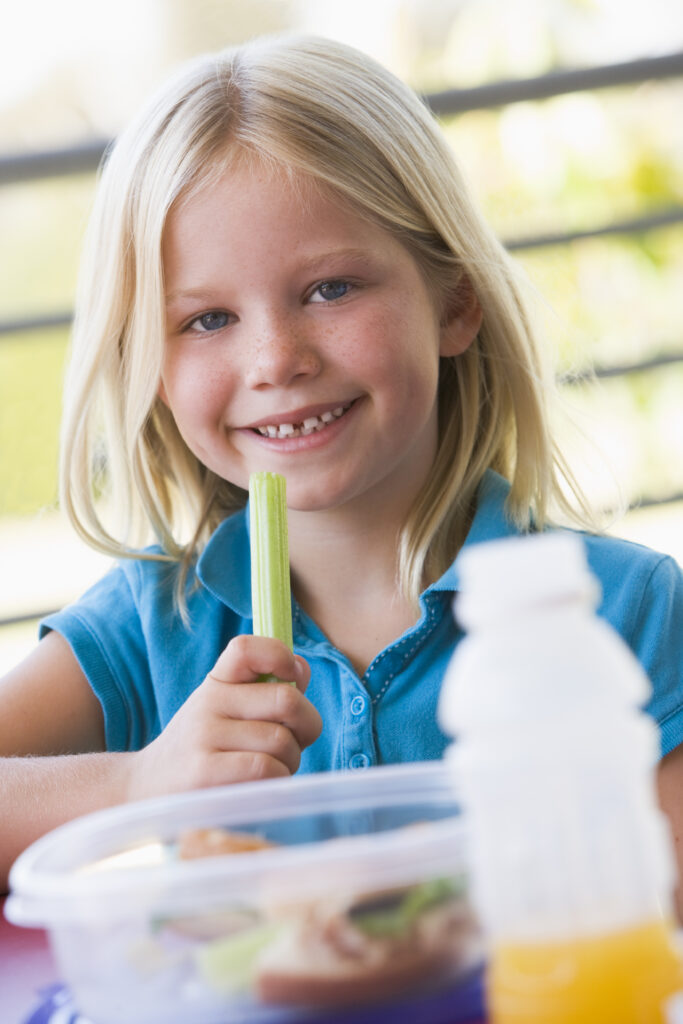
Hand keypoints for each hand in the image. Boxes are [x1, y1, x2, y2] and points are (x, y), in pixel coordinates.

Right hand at [127, 636, 321, 800]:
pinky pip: (265, 768)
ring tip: (274, 769)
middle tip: (295, 742)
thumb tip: (301, 670)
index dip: (280, 654)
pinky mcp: (204, 773)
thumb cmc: (202, 750)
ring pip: (282, 740)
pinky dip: (278, 779)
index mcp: (216, 682)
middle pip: (286, 699)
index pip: (247, 648)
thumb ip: (267, 690)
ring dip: (292, 760)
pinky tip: (263, 785)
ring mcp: (204, 736)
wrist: (145, 789)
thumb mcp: (226, 711)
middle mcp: (208, 702)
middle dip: (306, 726)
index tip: (291, 676)